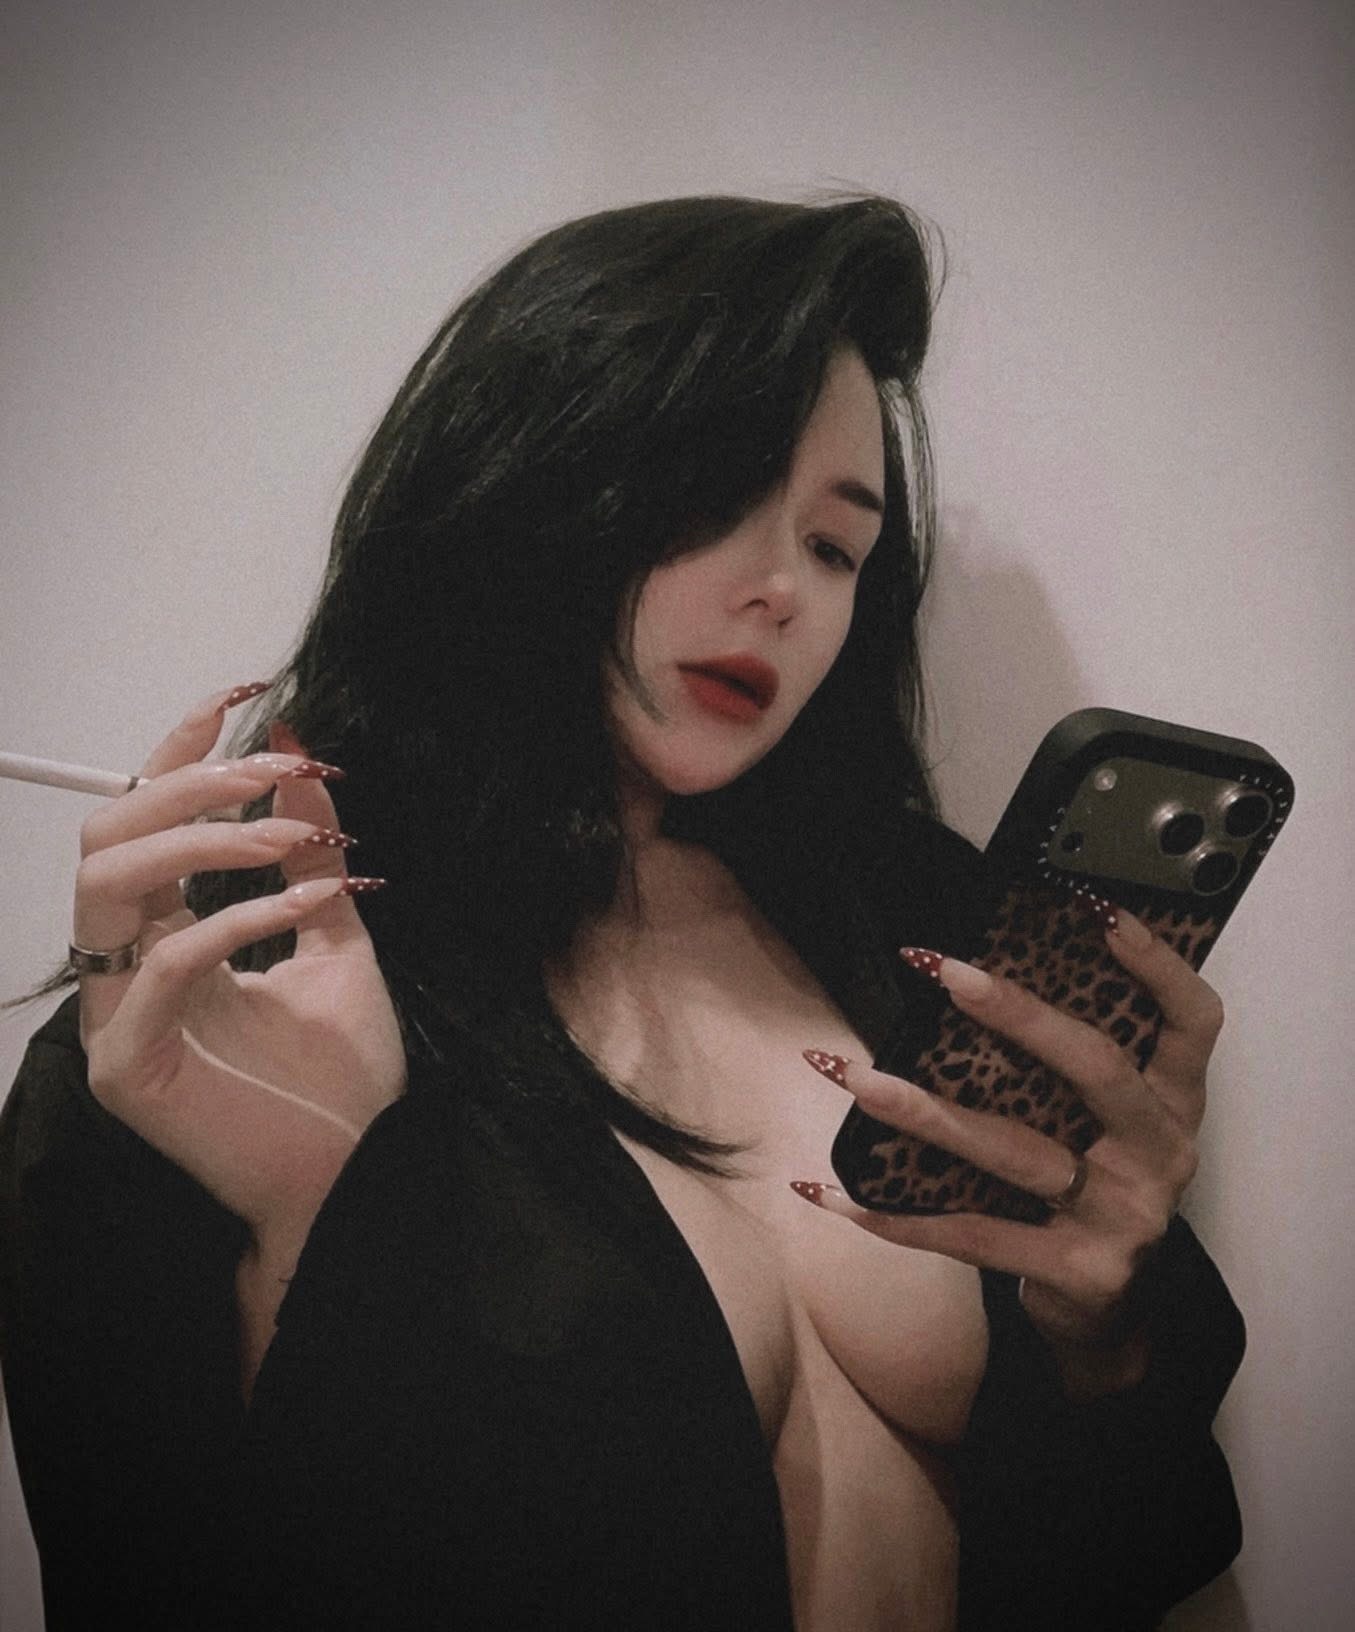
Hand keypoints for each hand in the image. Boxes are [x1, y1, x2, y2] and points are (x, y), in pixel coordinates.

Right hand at [73, 688, 404, 1268]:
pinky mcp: (125, 1067)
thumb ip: (305, 848)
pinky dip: (236, 918)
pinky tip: (303, 906)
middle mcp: (130, 967)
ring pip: (108, 886)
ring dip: (202, 840)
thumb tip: (296, 756)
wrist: (361, 1171)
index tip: (244, 698)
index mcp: (169, 934)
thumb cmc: (344, 1072)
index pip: (146, 822)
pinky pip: (162, 964)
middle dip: (188, 784)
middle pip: (108, 836)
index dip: (179, 751)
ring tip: (288, 839)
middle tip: (271, 772)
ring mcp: (118, 1017)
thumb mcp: (333, 931)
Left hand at [796, 911, 1221, 1390]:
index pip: (1192, 1020)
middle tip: (943, 971)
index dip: (1156, 963)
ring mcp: (1122, 1216)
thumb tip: (973, 976)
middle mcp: (1161, 1154)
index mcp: (1174, 1103)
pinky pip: (971, 1234)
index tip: (1095, 908)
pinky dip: (894, 1216)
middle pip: (1096, 1070)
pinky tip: (828, 1190)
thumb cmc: (1096, 1187)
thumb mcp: (1110, 1125)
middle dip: (1019, 1015)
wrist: (1110, 1314)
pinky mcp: (1074, 1270)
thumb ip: (1072, 1065)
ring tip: (852, 1075)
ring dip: (923, 1111)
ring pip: (1013, 1152)